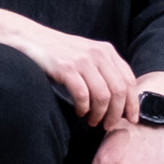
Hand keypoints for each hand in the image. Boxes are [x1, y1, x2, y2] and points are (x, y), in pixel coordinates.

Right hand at [0, 7, 138, 128]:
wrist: (31, 38)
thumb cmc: (59, 51)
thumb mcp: (87, 55)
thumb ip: (103, 70)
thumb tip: (119, 99)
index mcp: (107, 51)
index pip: (129, 80)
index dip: (133, 102)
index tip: (131, 119)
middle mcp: (99, 54)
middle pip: (120, 91)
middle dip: (117, 113)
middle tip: (108, 125)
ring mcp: (82, 60)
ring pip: (104, 96)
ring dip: (100, 114)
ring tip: (93, 121)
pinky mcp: (67, 68)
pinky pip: (83, 95)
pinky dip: (84, 108)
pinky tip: (80, 112)